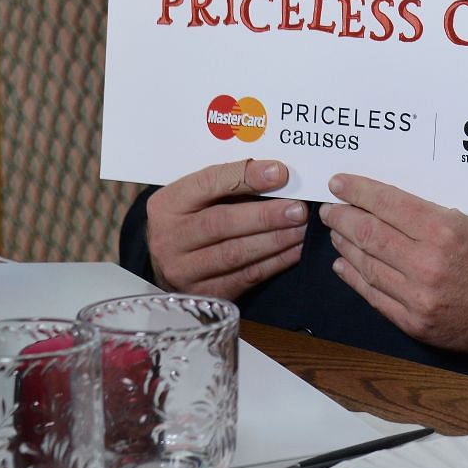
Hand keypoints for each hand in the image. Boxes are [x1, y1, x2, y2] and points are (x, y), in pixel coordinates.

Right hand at [145, 159, 308, 298]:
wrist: (167, 265)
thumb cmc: (192, 221)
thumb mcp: (196, 198)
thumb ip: (229, 184)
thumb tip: (277, 174)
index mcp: (167, 205)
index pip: (207, 184)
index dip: (246, 178)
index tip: (280, 173)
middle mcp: (170, 239)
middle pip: (220, 223)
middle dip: (264, 216)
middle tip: (297, 209)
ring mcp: (183, 271)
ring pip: (233, 254)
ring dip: (273, 241)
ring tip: (300, 229)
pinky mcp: (204, 294)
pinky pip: (244, 278)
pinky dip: (274, 263)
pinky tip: (294, 251)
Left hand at [319, 174, 467, 352]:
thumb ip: (438, 211)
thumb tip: (396, 199)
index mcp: (445, 230)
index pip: (387, 204)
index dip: (358, 191)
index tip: (340, 183)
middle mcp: (427, 264)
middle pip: (369, 234)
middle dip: (343, 217)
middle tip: (330, 208)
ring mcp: (420, 298)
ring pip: (367, 266)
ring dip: (346, 246)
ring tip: (336, 232)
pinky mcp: (418, 324)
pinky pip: (376, 298)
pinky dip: (356, 279)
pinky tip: (345, 265)